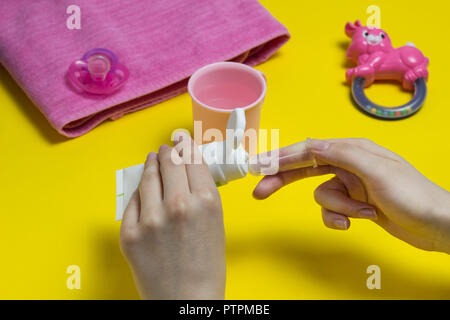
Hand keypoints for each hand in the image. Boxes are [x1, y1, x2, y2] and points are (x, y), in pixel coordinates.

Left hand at [120, 133, 225, 298]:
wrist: (186, 300)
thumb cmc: (207, 266)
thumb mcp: (216, 223)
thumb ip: (202, 193)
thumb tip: (189, 169)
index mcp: (207, 201)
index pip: (193, 160)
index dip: (187, 146)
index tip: (183, 139)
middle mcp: (178, 204)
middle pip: (170, 162)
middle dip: (169, 152)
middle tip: (168, 148)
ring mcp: (150, 219)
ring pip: (148, 177)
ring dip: (151, 164)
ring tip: (153, 159)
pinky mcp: (129, 233)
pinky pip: (133, 201)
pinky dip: (140, 192)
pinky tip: (144, 189)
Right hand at [252, 139, 449, 252]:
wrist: (435, 225)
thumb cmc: (410, 193)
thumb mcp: (374, 169)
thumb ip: (340, 154)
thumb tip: (310, 145)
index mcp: (352, 149)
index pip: (309, 150)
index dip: (282, 157)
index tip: (259, 165)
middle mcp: (348, 164)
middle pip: (306, 169)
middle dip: (284, 180)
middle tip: (260, 192)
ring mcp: (351, 185)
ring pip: (323, 195)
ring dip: (340, 208)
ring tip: (363, 211)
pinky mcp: (354, 204)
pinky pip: (333, 211)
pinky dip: (343, 217)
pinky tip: (361, 219)